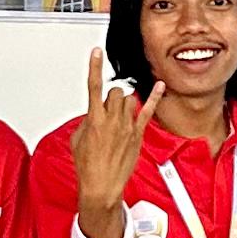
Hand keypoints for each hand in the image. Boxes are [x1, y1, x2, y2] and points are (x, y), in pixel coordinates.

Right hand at [76, 51, 147, 214]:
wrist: (101, 185)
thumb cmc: (88, 165)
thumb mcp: (77, 139)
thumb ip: (87, 121)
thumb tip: (94, 114)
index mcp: (94, 119)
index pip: (94, 87)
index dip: (94, 67)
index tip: (96, 52)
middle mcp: (112, 120)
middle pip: (115, 92)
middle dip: (110, 97)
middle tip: (106, 112)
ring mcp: (126, 126)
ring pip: (129, 100)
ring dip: (123, 104)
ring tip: (118, 119)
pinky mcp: (137, 134)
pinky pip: (148, 111)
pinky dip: (155, 97)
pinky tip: (159, 86)